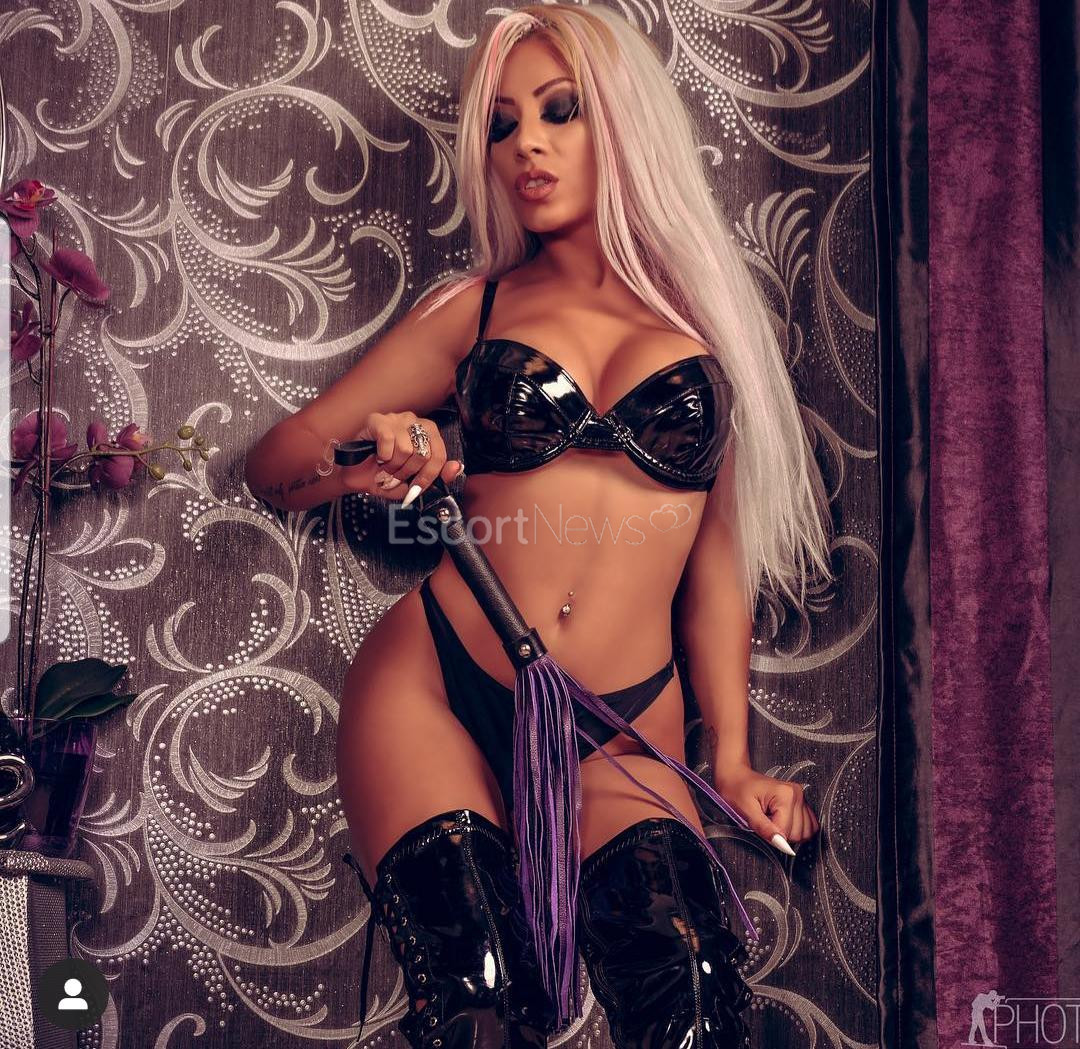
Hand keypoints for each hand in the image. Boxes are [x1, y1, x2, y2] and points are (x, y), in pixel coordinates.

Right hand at [343, 411, 463, 504]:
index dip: (429, 476)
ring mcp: (395, 418)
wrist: (355, 477)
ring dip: (393, 467)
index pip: (439, 454)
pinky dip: (382, 456)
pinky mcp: (377, 419)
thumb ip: (436, 477)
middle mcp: (413, 421)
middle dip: (408, 473)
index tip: (417, 488)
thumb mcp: (412, 483)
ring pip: (405, 449)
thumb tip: (456, 468)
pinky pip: (388, 441)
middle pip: (424, 453)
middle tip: (395, 476)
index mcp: (426, 433)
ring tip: (385, 467)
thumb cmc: (383, 477)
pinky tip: (377, 456)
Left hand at [713, 762, 819, 856]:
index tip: (760, 828)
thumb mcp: (746, 810)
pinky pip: (809, 826)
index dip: (772, 836)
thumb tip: (780, 844)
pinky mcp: (801, 802)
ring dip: (789, 833)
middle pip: (798, 834)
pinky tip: (782, 821)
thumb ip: (764, 828)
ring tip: (772, 820)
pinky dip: (797, 830)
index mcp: (785, 795)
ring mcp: (801, 797)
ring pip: (805, 833)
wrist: (737, 778)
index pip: (786, 832)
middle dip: (780, 834)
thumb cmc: (738, 790)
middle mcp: (797, 794)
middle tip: (765, 821)